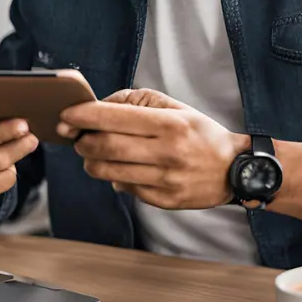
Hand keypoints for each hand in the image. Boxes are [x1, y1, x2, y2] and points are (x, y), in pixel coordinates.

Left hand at [58, 88, 248, 209]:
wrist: (234, 169)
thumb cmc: (200, 133)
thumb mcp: (175, 107)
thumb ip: (136, 101)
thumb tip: (99, 108)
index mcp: (170, 124)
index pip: (115, 118)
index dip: (84, 116)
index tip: (67, 115)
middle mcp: (168, 152)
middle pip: (106, 147)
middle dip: (82, 141)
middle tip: (76, 136)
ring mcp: (166, 179)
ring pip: (110, 172)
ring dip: (90, 162)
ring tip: (90, 153)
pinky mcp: (164, 200)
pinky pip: (125, 188)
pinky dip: (112, 178)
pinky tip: (117, 169)